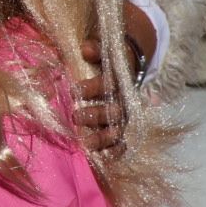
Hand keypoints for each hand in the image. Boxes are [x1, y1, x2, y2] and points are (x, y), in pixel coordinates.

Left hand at [74, 2, 154, 151]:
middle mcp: (124, 98)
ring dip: (103, 137)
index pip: (109, 84)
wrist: (129, 62)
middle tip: (76, 116)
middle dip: (96, 115)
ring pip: (118, 128)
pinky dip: (116, 151)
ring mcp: (125, 114)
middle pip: (114, 110)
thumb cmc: (107, 57)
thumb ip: (96, 48)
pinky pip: (123, 141)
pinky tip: (105, 158)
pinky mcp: (122, 126)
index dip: (94, 88)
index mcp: (119, 78)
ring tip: (87, 144)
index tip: (75, 90)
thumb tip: (86, 49)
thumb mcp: (104, 48)